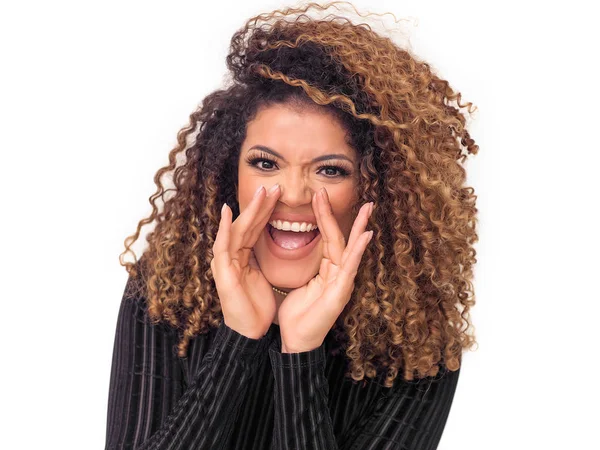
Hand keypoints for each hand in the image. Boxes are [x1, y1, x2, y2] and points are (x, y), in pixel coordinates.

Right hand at [210, 184, 281, 338]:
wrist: (249, 332)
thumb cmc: (256, 306)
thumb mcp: (262, 275)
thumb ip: (261, 257)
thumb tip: (271, 241)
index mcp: (243, 256)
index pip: (256, 228)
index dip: (266, 211)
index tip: (279, 195)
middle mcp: (231, 256)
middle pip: (247, 224)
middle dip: (260, 205)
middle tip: (275, 186)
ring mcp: (225, 263)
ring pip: (238, 230)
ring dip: (249, 210)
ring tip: (261, 193)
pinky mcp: (223, 272)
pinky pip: (223, 246)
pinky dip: (225, 229)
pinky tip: (228, 212)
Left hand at [277, 187, 373, 352]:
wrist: (296, 341)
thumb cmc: (297, 314)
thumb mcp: (298, 282)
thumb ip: (304, 264)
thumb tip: (293, 245)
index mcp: (327, 269)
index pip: (327, 237)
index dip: (324, 216)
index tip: (320, 195)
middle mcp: (338, 273)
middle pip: (340, 238)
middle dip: (341, 215)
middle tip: (347, 194)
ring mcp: (342, 283)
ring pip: (350, 249)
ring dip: (358, 227)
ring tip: (367, 209)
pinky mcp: (341, 293)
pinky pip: (350, 268)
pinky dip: (358, 251)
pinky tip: (366, 236)